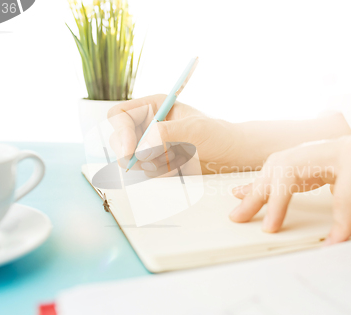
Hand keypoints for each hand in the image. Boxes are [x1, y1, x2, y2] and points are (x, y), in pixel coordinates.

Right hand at [108, 94, 242, 174]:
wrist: (231, 155)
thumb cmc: (218, 134)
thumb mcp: (194, 129)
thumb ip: (166, 134)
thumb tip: (141, 149)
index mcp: (153, 107)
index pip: (120, 116)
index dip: (120, 132)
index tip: (129, 151)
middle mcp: (148, 125)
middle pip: (119, 139)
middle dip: (132, 153)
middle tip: (152, 161)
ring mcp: (151, 145)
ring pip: (132, 160)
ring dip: (153, 163)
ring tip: (178, 157)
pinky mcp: (157, 163)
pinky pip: (147, 172)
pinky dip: (162, 172)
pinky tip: (181, 164)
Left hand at [229, 133, 350, 244]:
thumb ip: (340, 198)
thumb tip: (323, 224)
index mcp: (333, 157)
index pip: (286, 167)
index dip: (261, 183)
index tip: (240, 196)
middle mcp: (336, 150)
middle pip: (282, 165)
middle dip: (257, 190)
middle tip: (238, 214)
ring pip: (297, 169)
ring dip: (279, 199)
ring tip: (270, 227)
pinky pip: (346, 191)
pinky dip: (340, 219)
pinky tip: (335, 239)